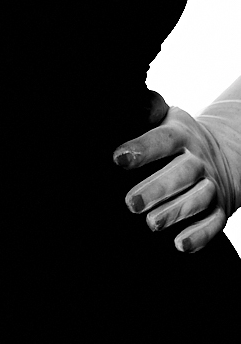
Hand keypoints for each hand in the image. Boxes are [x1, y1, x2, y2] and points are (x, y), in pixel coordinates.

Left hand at [115, 104, 240, 252]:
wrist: (225, 153)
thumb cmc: (178, 137)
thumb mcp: (167, 118)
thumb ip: (147, 109)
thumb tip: (127, 98)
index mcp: (181, 136)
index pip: (163, 140)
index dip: (143, 149)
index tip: (118, 158)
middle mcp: (198, 161)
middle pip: (182, 174)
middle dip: (157, 189)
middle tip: (131, 203)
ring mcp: (211, 186)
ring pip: (198, 200)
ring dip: (176, 213)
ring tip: (151, 223)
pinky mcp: (220, 209)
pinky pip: (213, 224)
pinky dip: (199, 235)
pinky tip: (180, 245)